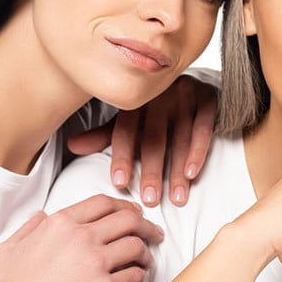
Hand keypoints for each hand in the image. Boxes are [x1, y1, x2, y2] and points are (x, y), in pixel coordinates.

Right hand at [0, 195, 165, 281]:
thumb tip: (41, 216)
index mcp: (59, 224)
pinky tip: (138, 280)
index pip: (104, 203)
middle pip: (129, 220)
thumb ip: (29, 228)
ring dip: (146, 253)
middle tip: (154, 235)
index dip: (124, 207)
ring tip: (145, 261)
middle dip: (146, 226)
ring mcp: (95, 262)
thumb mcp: (9, 249)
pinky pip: (136, 275)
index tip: (135, 214)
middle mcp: (80, 238)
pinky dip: (142, 276)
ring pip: (137, 245)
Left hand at [67, 74, 217, 207]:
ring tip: (175, 198)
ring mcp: (186, 95)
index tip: (120, 184)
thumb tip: (72, 145)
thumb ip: (105, 135)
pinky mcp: (209, 99)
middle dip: (151, 171)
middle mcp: (160, 95)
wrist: (197, 81)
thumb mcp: (131, 119)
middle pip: (154, 137)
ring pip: (180, 137)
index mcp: (137, 100)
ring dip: (177, 171)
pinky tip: (192, 174)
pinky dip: (198, 152)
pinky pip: (204, 128)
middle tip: (149, 200)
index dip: (122, 157)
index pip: (125, 130)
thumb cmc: (160, 108)